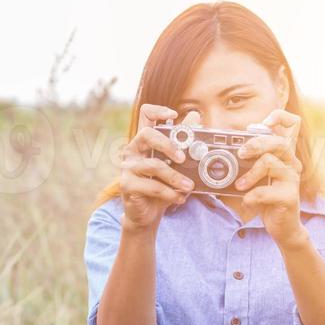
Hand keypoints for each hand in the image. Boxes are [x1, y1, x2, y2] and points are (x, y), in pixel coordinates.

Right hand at [118, 103, 194, 230]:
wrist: (147, 214)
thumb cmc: (160, 187)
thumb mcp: (174, 166)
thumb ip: (183, 143)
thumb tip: (196, 117)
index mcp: (144, 142)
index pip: (145, 115)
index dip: (158, 110)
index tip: (174, 115)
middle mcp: (133, 150)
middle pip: (147, 134)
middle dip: (168, 144)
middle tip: (183, 158)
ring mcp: (128, 167)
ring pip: (154, 165)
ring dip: (175, 177)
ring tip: (189, 186)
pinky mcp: (127, 185)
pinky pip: (152, 186)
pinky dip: (170, 193)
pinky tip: (179, 198)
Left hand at [234, 109, 305, 248]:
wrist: (282, 227)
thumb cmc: (268, 200)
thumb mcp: (256, 178)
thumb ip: (246, 164)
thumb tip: (219, 155)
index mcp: (284, 155)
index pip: (292, 124)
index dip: (279, 117)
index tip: (263, 124)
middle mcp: (291, 163)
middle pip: (278, 141)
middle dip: (255, 144)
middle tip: (240, 154)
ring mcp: (292, 179)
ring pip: (270, 163)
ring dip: (249, 174)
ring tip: (239, 185)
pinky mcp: (289, 196)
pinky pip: (266, 191)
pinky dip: (252, 196)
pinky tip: (247, 201)